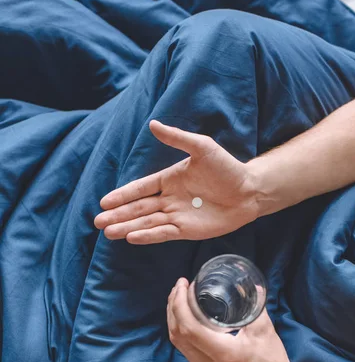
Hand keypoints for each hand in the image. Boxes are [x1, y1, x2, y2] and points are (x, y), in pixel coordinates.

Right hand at [94, 120, 258, 243]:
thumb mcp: (202, 147)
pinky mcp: (187, 230)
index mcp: (169, 179)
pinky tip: (132, 237)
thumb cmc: (227, 167)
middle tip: (98, 222)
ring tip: (108, 233)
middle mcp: (169, 199)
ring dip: (128, 227)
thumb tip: (152, 124)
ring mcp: (177, 216)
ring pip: (147, 222)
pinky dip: (148, 235)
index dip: (122, 195)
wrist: (249, 190)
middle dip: (118, 215)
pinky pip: (164, 233)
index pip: (140, 188)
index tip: (104, 202)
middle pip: (138, 208)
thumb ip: (177, 139)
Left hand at [167, 278, 300, 361]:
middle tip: (178, 287)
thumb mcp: (266, 332)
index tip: (183, 285)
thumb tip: (252, 285)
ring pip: (178, 342)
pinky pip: (185, 349)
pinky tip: (187, 318)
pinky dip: (180, 330)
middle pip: (177, 334)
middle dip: (173, 306)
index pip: (188, 328)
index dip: (180, 304)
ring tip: (179, 299)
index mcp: (222, 354)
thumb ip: (256, 307)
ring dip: (174, 318)